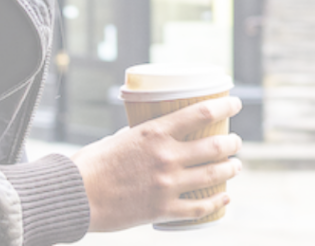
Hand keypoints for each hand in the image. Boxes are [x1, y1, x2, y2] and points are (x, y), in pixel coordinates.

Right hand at [73, 95, 243, 231]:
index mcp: (155, 131)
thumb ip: (141, 136)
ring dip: (230, 169)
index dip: (225, 107)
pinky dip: (216, 202)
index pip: (201, 113)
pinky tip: (224, 198)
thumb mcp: (120, 138)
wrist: (77, 196)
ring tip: (236, 166)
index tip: (237, 104)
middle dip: (232, 144)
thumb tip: (152, 136)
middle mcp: (166, 156)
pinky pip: (198, 208)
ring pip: (212, 175)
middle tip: (236, 142)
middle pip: (213, 146)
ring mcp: (167, 184)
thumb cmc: (93, 163)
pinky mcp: (162, 210)